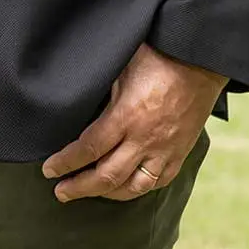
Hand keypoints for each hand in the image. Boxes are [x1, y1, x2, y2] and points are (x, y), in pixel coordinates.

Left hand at [41, 44, 226, 201]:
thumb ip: (101, 91)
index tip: (49, 169)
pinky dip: (137, 189)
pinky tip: (125, 187)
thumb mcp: (121, 67)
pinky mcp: (180, 153)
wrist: (200, 59)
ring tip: (89, 192)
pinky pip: (157, 182)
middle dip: (79, 187)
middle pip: (106, 177)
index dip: (65, 162)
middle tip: (60, 192)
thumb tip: (74, 101)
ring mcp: (164, 150)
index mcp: (126, 116)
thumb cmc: (158, 55)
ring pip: (132, 187)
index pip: (88, 149)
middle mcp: (144, 139)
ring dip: (106, 193)